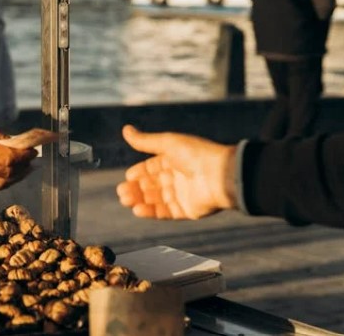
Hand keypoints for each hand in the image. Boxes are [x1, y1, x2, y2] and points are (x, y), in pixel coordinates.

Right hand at [0, 111, 36, 191]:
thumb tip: (17, 143)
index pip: (8, 158)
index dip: (24, 156)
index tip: (33, 151)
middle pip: (6, 173)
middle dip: (23, 167)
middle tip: (32, 159)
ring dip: (15, 178)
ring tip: (25, 168)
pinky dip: (3, 183)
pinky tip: (10, 175)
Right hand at [116, 125, 236, 220]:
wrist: (222, 175)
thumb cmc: (196, 155)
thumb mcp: (167, 143)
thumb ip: (144, 141)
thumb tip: (125, 130)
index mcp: (172, 161)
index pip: (150, 168)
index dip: (138, 173)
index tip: (128, 176)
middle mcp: (176, 178)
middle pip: (150, 185)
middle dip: (135, 189)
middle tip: (121, 192)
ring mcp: (181, 195)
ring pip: (154, 200)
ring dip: (139, 200)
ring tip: (125, 200)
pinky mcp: (186, 210)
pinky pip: (165, 212)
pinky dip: (150, 212)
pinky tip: (137, 210)